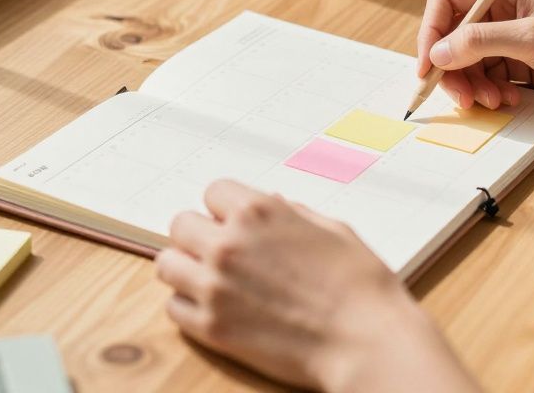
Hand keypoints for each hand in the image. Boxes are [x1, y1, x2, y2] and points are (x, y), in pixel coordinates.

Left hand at [156, 180, 475, 392]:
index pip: (213, 192)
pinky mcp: (212, 328)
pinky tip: (215, 309)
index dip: (227, 209)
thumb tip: (271, 206)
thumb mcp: (332, 229)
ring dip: (186, 269)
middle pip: (181, 225)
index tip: (237, 224)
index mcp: (258, 212)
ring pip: (167, 264)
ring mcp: (215, 287)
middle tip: (221, 253)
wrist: (366, 341)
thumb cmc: (359, 286)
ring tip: (211, 280)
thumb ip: (290, 213)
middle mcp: (228, 244)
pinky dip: (189, 307)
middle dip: (200, 236)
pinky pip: (173, 308)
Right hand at [417, 0, 533, 112]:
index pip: (448, 1)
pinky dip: (491, 91)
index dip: (431, 33)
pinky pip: (490, 76)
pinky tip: (508, 100)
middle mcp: (507, 7)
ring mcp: (515, 36)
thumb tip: (438, 52)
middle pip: (454, 35)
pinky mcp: (525, 62)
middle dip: (452, 67)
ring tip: (491, 100)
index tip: (427, 65)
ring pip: (470, 60)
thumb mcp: (533, 39)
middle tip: (460, 95)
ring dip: (473, 84)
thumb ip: (480, 42)